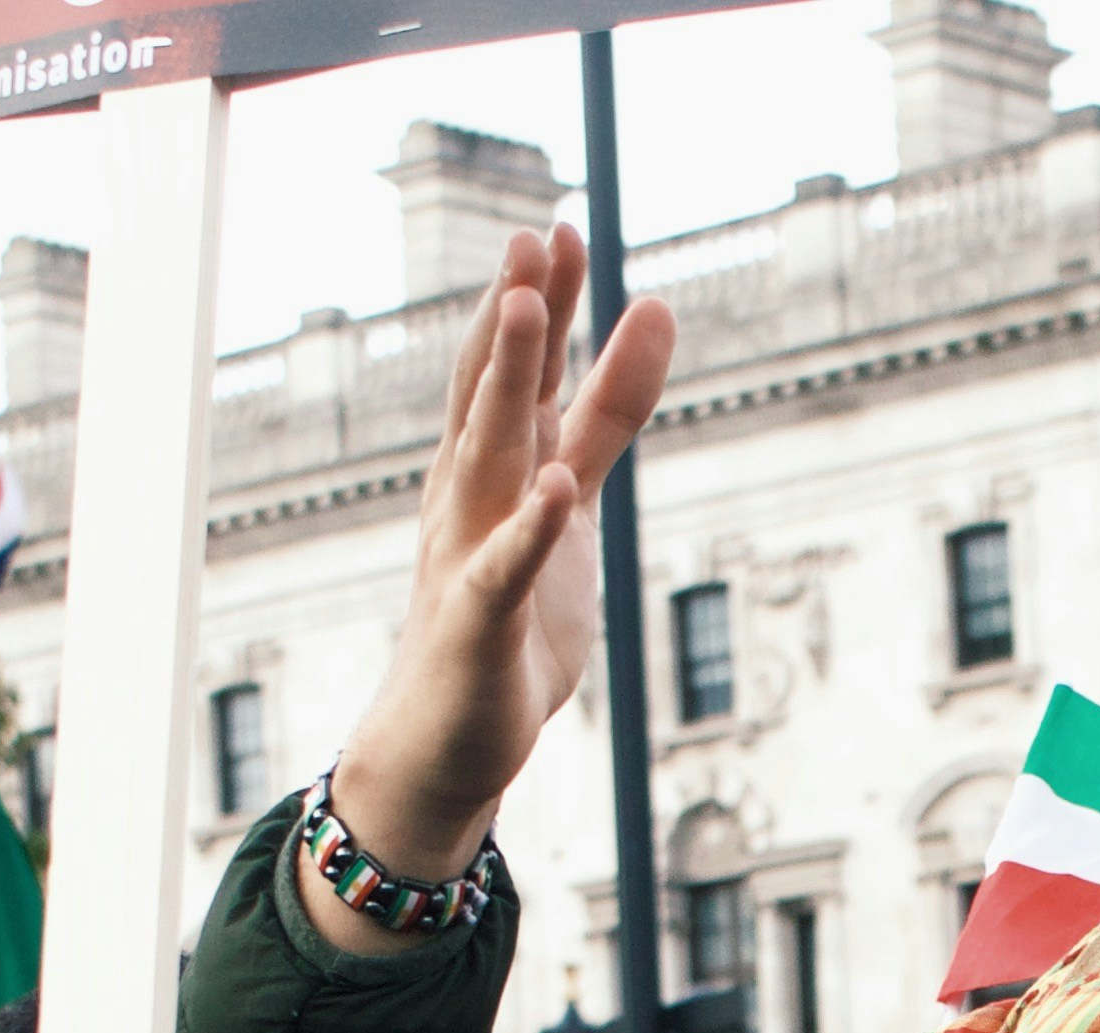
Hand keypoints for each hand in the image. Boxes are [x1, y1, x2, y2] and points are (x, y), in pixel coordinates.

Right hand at [311, 228, 677, 955]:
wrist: (445, 739)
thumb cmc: (506, 616)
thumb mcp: (569, 499)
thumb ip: (608, 413)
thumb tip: (654, 311)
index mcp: (491, 466)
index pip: (516, 369)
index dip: (541, 301)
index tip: (562, 227)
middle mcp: (469, 497)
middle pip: (494, 392)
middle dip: (515, 316)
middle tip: (535, 238)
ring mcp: (468, 553)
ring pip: (488, 455)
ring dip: (507, 386)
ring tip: (528, 315)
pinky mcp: (479, 620)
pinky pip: (503, 566)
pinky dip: (526, 528)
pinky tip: (551, 489)